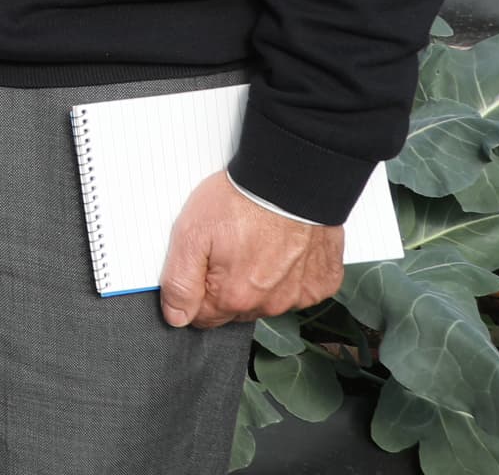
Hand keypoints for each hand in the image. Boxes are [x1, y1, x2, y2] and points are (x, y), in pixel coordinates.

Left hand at [158, 171, 343, 328]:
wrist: (292, 181)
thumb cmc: (241, 201)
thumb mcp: (191, 235)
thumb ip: (180, 282)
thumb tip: (176, 317)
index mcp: (235, 297)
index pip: (204, 317)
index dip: (195, 293)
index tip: (200, 265)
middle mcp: (271, 305)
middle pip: (236, 309)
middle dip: (226, 285)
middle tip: (228, 246)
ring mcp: (300, 295)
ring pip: (268, 300)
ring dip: (259, 280)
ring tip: (256, 242)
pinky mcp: (322, 282)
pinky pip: (298, 287)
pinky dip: (290, 272)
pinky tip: (283, 247)